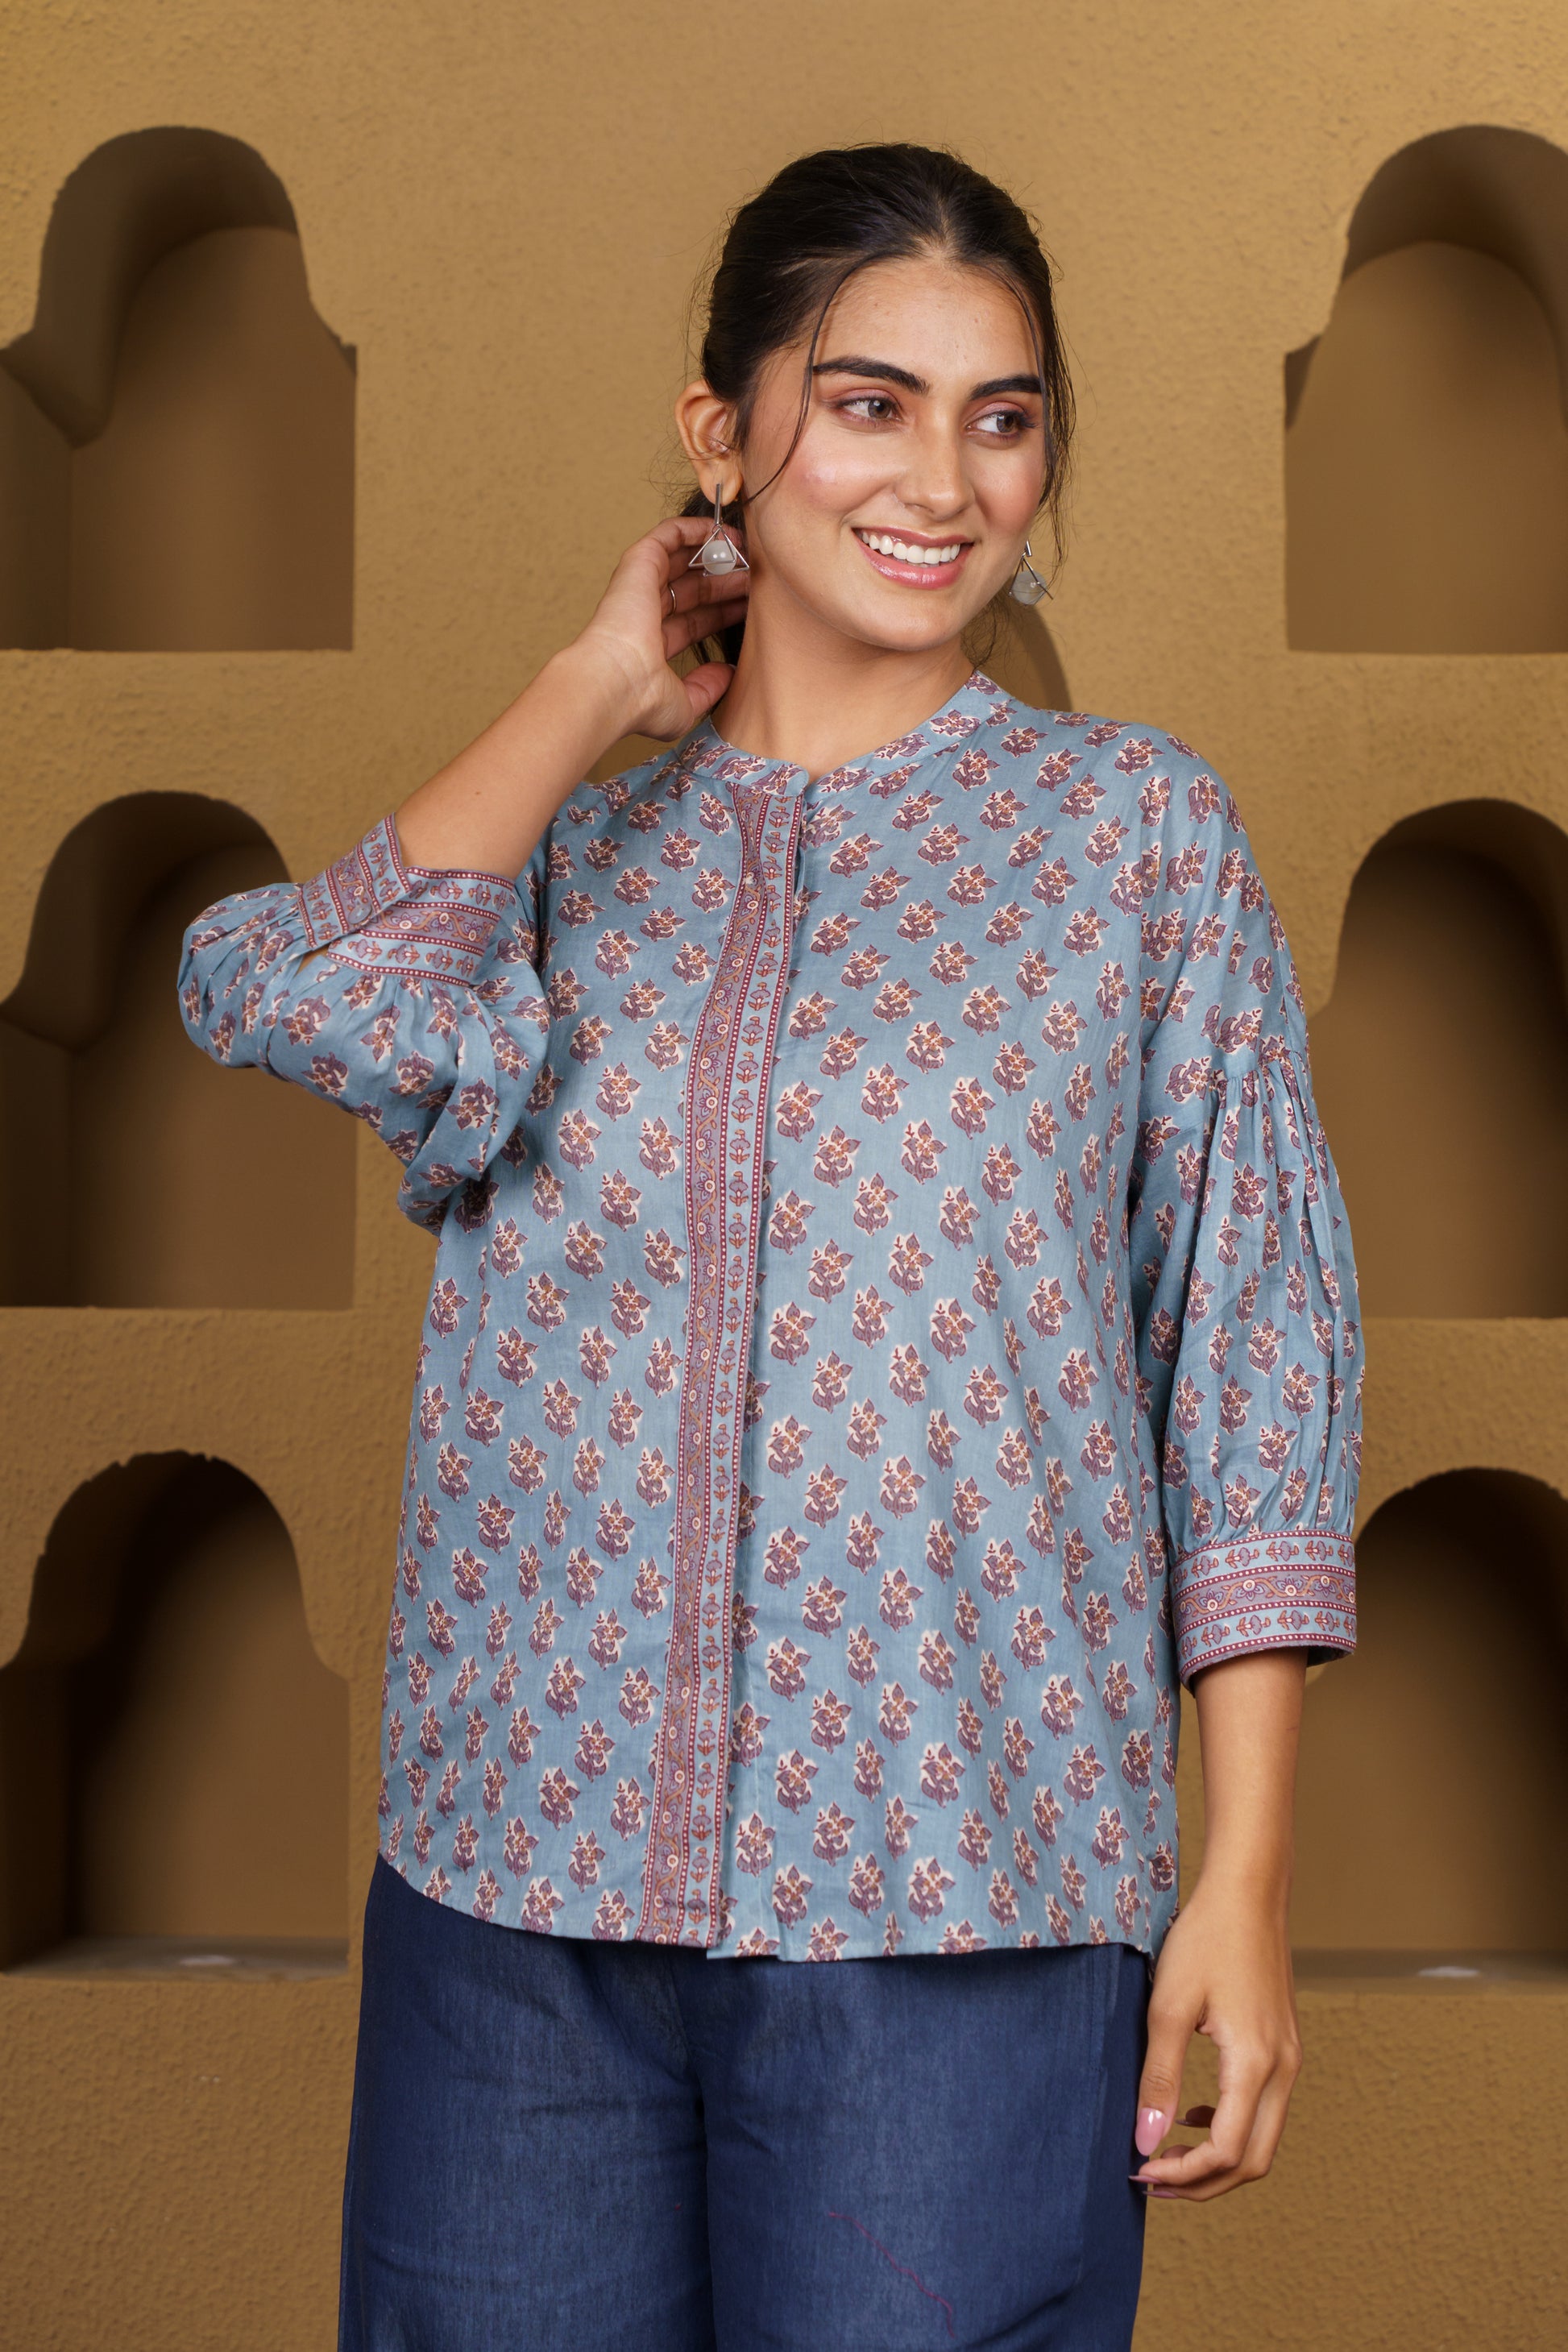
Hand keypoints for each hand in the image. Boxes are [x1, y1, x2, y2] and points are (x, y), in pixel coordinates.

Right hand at [574, 513, 750, 742]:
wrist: (614, 682)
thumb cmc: (640, 701)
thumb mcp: (685, 705)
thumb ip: (707, 689)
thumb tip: (727, 673)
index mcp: (652, 646)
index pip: (694, 622)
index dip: (724, 612)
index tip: (753, 606)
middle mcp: (644, 614)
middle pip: (693, 590)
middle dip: (725, 582)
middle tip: (758, 577)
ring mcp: (639, 587)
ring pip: (683, 561)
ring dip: (715, 553)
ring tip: (748, 549)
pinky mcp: (638, 563)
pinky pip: (669, 534)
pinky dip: (695, 528)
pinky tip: (724, 530)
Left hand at [1129, 1871, 1302, 2200]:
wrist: (1247, 1892)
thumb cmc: (1206, 1939)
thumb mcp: (1168, 2006)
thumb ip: (1160, 2078)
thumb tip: (1146, 2141)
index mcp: (1255, 2064)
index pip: (1226, 2152)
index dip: (1184, 2173)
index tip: (1140, 2172)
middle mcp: (1283, 2070)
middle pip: (1252, 2161)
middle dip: (1203, 2182)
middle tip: (1152, 2180)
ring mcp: (1289, 2060)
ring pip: (1261, 2140)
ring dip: (1217, 2159)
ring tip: (1166, 2155)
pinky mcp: (1283, 2048)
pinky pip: (1264, 2110)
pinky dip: (1230, 2127)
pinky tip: (1193, 2113)